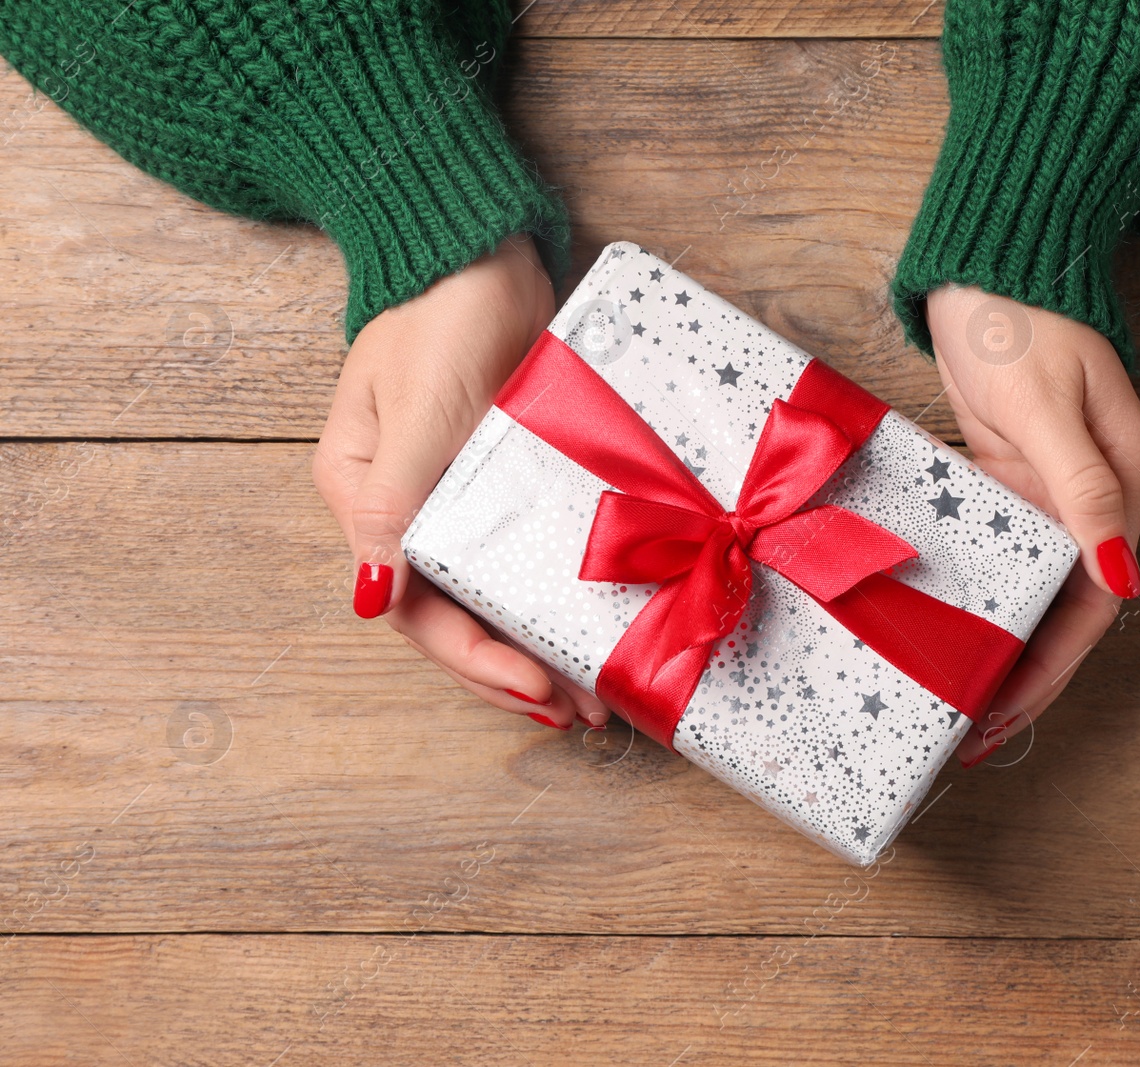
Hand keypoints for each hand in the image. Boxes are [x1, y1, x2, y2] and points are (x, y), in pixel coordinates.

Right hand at [313, 235, 610, 730]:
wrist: (481, 251)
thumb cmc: (441, 315)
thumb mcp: (416, 408)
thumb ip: (393, 503)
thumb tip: (372, 599)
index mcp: (366, 499)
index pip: (415, 608)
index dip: (475, 661)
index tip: (535, 690)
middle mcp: (406, 511)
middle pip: (455, 617)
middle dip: (512, 672)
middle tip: (578, 713)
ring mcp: (457, 497)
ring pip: (492, 596)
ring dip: (536, 648)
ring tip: (590, 698)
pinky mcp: (506, 479)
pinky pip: (525, 555)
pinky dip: (553, 598)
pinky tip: (588, 631)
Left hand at [923, 285, 1139, 767]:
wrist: (986, 264)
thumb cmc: (1023, 323)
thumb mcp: (1051, 408)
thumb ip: (1085, 492)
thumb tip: (1122, 578)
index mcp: (1122, 487)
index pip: (1094, 602)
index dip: (1053, 666)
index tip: (1006, 713)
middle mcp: (1092, 500)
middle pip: (1062, 608)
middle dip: (1023, 674)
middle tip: (972, 733)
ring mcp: (1048, 490)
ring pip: (1027, 587)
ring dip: (997, 642)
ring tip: (953, 699)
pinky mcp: (1007, 476)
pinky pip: (995, 551)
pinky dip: (974, 593)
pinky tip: (943, 628)